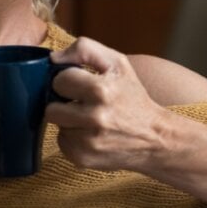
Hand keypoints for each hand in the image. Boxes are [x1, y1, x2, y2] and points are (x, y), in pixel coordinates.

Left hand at [44, 37, 172, 171]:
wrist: (155, 137)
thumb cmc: (132, 96)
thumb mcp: (117, 63)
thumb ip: (84, 49)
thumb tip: (53, 59)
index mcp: (102, 90)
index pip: (59, 80)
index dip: (68, 80)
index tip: (81, 84)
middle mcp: (95, 117)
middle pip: (51, 107)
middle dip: (64, 103)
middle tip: (83, 103)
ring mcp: (88, 142)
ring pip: (56, 125)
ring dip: (69, 121)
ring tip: (89, 119)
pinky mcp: (83, 158)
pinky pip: (62, 142)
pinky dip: (73, 138)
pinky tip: (91, 135)